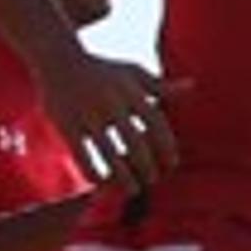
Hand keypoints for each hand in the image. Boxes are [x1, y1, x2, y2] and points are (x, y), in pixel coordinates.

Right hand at [32, 37, 176, 190]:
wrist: (58, 59)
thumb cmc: (103, 70)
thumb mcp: (133, 73)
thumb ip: (160, 86)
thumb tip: (192, 86)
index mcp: (130, 91)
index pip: (156, 123)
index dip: (167, 147)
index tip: (172, 164)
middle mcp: (111, 103)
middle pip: (136, 143)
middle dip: (147, 167)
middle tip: (153, 180)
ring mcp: (88, 115)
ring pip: (110, 155)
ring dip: (124, 178)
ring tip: (133, 190)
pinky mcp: (67, 125)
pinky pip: (83, 157)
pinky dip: (94, 174)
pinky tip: (102, 183)